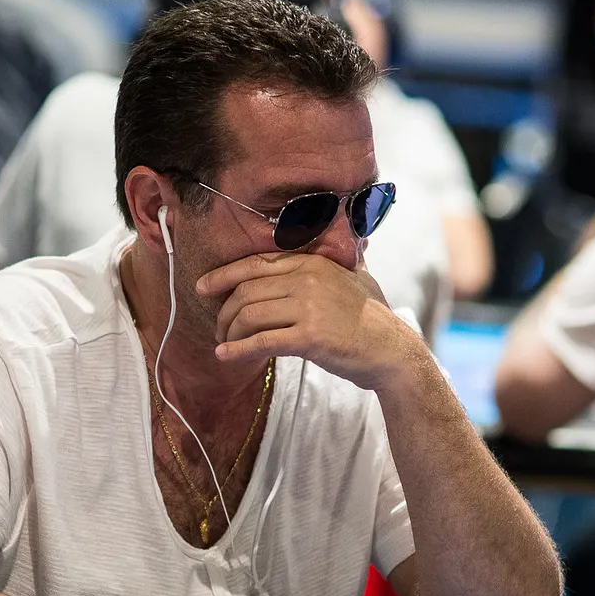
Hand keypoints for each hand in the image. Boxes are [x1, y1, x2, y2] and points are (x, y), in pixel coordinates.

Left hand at [197, 253, 425, 390]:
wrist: (391, 351)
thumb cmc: (372, 317)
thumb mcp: (359, 276)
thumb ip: (347, 257)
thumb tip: (355, 238)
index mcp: (312, 262)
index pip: (256, 264)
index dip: (224, 275)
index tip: (203, 287)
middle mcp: (307, 279)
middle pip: (246, 291)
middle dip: (224, 312)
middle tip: (218, 329)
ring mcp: (308, 307)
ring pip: (249, 316)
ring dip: (229, 333)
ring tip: (224, 344)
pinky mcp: (309, 337)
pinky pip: (261, 341)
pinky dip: (238, 350)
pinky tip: (224, 357)